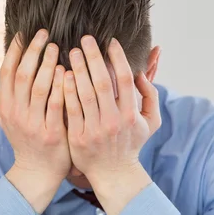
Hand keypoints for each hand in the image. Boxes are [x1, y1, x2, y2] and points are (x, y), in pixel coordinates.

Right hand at [0, 29, 70, 212]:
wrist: (37, 173)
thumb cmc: (29, 142)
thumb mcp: (13, 120)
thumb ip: (12, 97)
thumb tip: (11, 68)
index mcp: (6, 108)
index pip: (6, 72)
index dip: (15, 50)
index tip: (26, 33)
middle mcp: (16, 114)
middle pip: (22, 75)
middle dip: (34, 51)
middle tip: (46, 34)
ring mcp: (32, 124)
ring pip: (38, 87)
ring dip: (47, 64)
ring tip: (57, 48)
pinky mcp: (51, 133)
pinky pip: (56, 105)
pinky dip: (61, 87)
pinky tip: (68, 73)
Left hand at [64, 36, 160, 214]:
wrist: (114, 175)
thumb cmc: (131, 144)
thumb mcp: (151, 123)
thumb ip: (151, 97)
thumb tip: (142, 73)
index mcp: (130, 114)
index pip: (124, 79)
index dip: (117, 58)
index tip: (109, 41)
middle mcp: (113, 121)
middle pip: (102, 83)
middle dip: (93, 58)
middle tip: (84, 39)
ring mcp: (95, 130)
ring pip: (85, 94)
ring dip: (78, 70)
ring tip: (70, 52)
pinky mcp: (78, 138)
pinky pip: (71, 110)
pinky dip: (67, 92)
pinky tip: (62, 76)